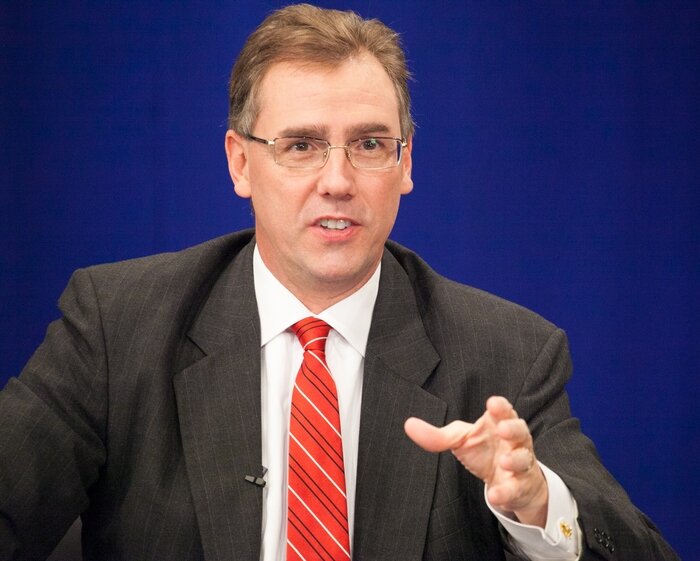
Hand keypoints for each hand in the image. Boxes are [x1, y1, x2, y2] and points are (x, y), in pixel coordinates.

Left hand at [404, 396, 547, 526]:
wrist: (507, 480)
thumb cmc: (485, 450)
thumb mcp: (460, 440)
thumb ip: (437, 436)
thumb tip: (408, 425)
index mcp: (499, 423)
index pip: (503, 410)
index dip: (500, 406)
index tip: (492, 404)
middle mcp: (514, 441)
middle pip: (520, 430)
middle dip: (513, 428)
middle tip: (502, 429)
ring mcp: (520, 463)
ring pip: (523, 459)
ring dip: (515, 459)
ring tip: (503, 461)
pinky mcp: (520, 486)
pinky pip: (516, 488)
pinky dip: (506, 492)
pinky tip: (495, 495)